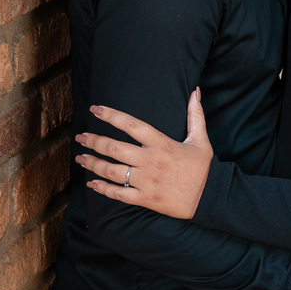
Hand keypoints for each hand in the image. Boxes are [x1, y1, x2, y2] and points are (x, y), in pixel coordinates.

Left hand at [75, 88, 212, 218]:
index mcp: (162, 144)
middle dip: (93, 141)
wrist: (210, 198)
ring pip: (111, 171)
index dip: (111, 116)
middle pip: (114, 148)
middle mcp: (151, 161)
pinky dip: (103, 189)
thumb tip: (195, 91)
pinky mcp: (145, 198)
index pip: (132, 125)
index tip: (95, 109)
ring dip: (92, 163)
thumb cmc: (204, 168)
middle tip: (80, 137)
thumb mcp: (201, 140)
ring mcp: (146, 181)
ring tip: (80, 158)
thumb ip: (195, 115)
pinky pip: (118, 194)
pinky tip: (92, 183)